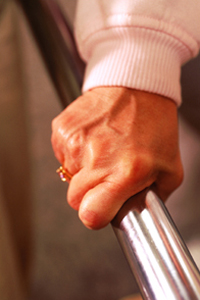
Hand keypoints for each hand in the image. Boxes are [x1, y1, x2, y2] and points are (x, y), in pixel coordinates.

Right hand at [51, 87, 182, 228]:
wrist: (136, 86)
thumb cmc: (154, 124)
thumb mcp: (169, 168)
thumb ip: (151, 199)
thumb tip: (131, 216)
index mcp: (126, 172)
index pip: (91, 214)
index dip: (95, 215)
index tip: (101, 208)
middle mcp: (97, 158)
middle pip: (74, 199)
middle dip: (89, 194)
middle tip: (106, 176)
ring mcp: (76, 142)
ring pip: (68, 175)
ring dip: (83, 169)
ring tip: (104, 149)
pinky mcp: (63, 129)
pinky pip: (62, 155)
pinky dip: (76, 152)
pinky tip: (94, 138)